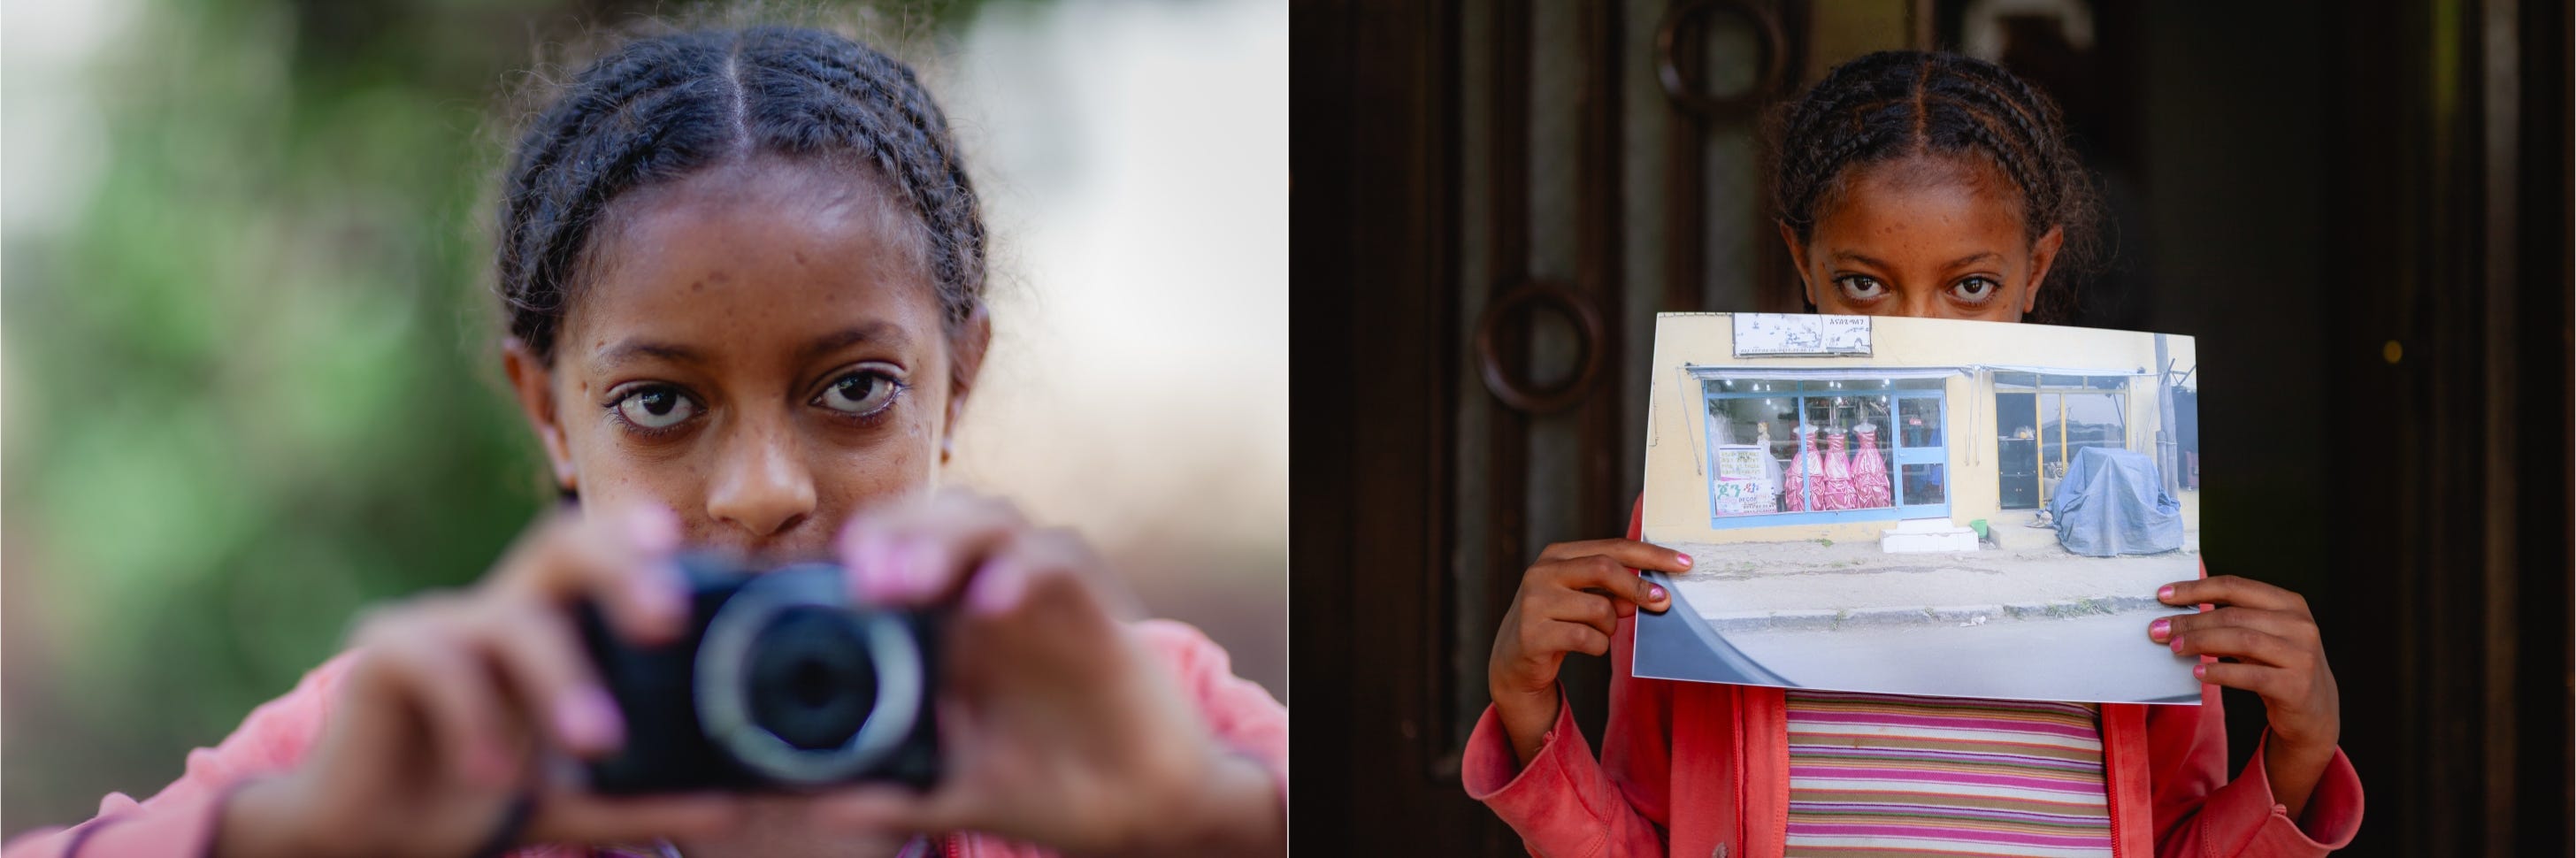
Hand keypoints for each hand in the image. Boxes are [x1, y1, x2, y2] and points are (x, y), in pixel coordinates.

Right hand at [215, 505, 748, 856]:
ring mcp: (440, 623)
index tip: (694, 552)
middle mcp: (500, 610)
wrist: (365, 836)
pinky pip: (439, 663)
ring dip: (560, 680)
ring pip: (513, 623)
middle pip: (562, 546)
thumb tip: (730, 811)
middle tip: (666, 619)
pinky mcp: (385, 651)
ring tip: (596, 743)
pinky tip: (493, 774)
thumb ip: (642, 802)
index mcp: (552, 626)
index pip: (606, 559)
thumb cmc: (470, 796)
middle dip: (619, 568)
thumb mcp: (570, 802)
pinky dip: (475, 717)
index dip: (647, 548)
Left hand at [808, 490, 1280, 857]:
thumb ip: (896, 797)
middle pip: (944, 518)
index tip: (835, 577)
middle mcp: (996, 604)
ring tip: (909, 579)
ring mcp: (1047, 604)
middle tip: (867, 575)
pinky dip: (1024, 569)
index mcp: (956, 632)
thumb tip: (823, 805)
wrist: (1146, 813)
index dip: (869, 548)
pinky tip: (990, 602)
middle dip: (900, 529)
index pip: (906, 550)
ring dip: (950, 536)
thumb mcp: (960, 795)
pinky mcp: (1098, 615)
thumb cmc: (1057, 790)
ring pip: (998, 522)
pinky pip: (1063, 564)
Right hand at [1487, 539, 1686, 767]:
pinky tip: (1586, 647)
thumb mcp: (1585, 600)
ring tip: (1597, 633)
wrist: (1513, 661)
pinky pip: (1588, 639)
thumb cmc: (1558, 623)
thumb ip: (1615, 591)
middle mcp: (1542, 572)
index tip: (1684, 563)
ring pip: (1601, 610)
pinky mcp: (1534, 633)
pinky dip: (1598, 646)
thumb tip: (1656, 593)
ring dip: (1611, 626)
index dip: (1651, 555)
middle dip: (1639, 588)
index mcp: (1557, 555)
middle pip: (1605, 569)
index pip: (1612, 547)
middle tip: (1663, 603)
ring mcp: (1535, 602)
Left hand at [2148, 575, 2340, 816]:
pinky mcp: (2296, 686)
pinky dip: (2220, 672)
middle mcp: (2300, 625)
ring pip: (2242, 641)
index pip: (2236, 587)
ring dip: (2201, 643)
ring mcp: (2302, 655)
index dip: (2196, 589)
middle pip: (2234, 615)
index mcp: (2290, 604)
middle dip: (2191, 621)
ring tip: (2174, 648)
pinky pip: (2250, 676)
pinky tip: (2198, 673)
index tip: (2163, 595)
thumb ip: (2233, 620)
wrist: (2314, 712)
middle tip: (2158, 630)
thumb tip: (2177, 612)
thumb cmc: (2277, 666)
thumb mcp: (2263, 636)